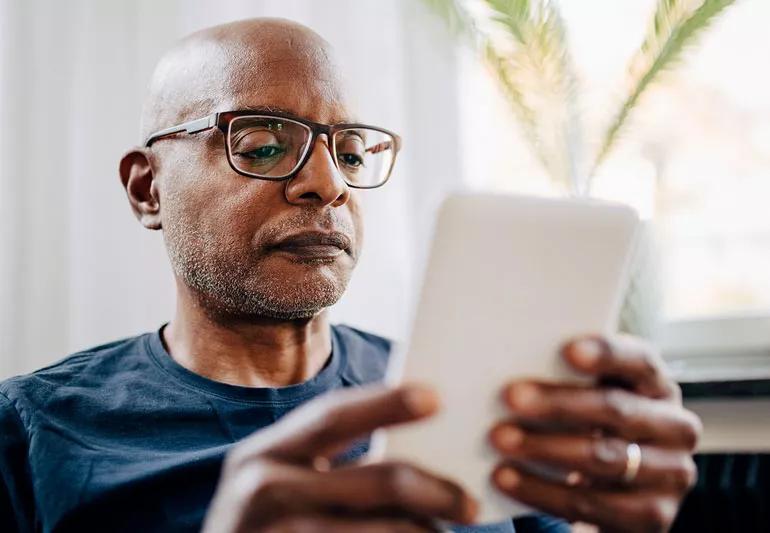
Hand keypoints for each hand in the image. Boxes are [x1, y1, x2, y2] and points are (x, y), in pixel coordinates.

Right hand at [202, 384, 477, 531]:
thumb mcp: (279, 484)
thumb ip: (326, 462)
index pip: (332, 415)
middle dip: (430, 487)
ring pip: (378, 532)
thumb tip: (415, 444)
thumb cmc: (264, 525)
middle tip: (469, 503)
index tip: (437, 396)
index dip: (386, 403)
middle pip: (372, 479)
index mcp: (262, 453)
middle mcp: (259, 489)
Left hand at [489, 334, 701, 532]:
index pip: (639, 361)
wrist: (618, 493)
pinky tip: (505, 477)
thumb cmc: (592, 426)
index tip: (567, 351)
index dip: (606, 354)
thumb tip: (514, 362)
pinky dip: (541, 491)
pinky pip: (591, 504)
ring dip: (544, 447)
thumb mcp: (592, 398)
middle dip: (558, 403)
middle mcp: (676, 427)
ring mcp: (671, 474)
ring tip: (499, 438)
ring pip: (604, 458)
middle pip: (615, 410)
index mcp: (658, 386)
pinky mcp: (653, 517)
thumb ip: (570, 377)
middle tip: (509, 396)